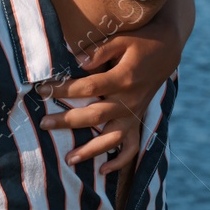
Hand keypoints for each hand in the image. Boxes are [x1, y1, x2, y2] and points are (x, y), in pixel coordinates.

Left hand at [40, 23, 179, 172]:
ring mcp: (134, 114)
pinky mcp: (138, 121)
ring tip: (69, 159)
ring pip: (112, 138)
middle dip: (67, 121)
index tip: (42, 90)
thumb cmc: (140, 41)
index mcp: (123, 79)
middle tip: (43, 124)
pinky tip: (102, 170)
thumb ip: (100, 51)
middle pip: (95, 116)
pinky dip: (119, 161)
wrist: (168, 49)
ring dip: (91, 150)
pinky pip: (132, 147)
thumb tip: (77, 61)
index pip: (88, 88)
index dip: (63, 89)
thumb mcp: (122, 39)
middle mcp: (129, 101)